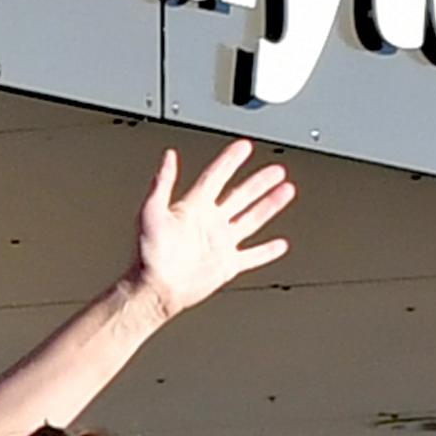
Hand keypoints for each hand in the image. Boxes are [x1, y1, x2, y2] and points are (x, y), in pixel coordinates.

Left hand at [125, 132, 294, 315]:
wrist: (156, 288)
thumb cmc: (148, 253)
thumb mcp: (151, 211)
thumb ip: (162, 182)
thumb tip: (167, 156)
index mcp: (193, 207)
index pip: (217, 177)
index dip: (230, 160)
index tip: (244, 147)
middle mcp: (209, 222)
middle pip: (241, 195)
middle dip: (259, 181)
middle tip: (276, 169)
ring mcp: (220, 243)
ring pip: (251, 219)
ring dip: (269, 205)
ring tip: (286, 191)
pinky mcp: (227, 264)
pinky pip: (252, 256)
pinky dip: (267, 251)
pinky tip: (280, 244)